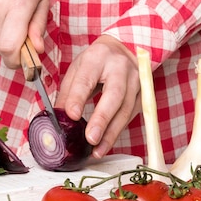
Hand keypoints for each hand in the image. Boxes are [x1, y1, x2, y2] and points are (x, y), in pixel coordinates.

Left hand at [55, 35, 140, 158]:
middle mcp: (120, 67)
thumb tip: (57, 118)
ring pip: (126, 110)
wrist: (123, 50)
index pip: (87, 79)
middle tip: (90, 138)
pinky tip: (106, 144)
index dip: (79, 97)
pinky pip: (131, 116)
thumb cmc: (97, 61)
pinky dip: (118, 132)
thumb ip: (68, 92)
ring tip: (96, 150)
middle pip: (114, 95)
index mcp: (98, 57)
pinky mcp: (143, 94)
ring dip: (111, 133)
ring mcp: (136, 81)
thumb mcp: (77, 69)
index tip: (72, 115)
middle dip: (102, 119)